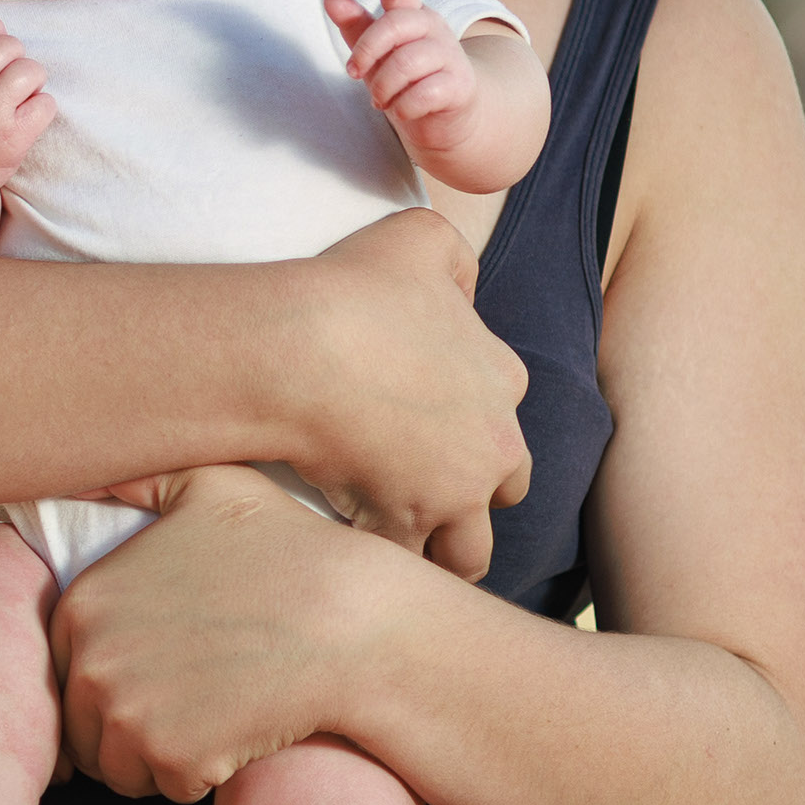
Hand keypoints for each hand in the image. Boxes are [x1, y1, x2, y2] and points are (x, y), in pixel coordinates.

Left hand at [51, 464, 443, 800]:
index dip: (118, 675)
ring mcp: (126, 716)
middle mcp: (90, 662)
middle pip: (86, 726)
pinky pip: (165, 790)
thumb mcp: (206, 486)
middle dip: (130, 723)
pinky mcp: (170, 761)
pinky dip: (197, 776)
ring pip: (119, 767)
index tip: (167, 664)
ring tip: (213, 714)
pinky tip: (235, 734)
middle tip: (195, 696)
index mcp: (83, 603)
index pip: (68, 669)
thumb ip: (136, 477)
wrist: (349, 622)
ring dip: (158, 757)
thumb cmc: (287, 551)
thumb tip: (83, 468)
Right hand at [267, 214, 529, 577]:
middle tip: (420, 488)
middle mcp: (493, 445)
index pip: (504, 413)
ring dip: (441, 546)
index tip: (422, 422)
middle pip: (505, 489)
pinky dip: (384, 560)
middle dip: (471, 493)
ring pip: (469, 550)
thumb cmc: (352, 290)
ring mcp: (452, 495)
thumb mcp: (421, 239)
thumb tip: (462, 292)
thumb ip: (456, 261)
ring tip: (401, 542)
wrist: (299, 351)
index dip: (465, 419)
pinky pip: (406, 565)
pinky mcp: (403, 528)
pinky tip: (354, 547)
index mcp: (502, 379)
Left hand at [329, 0, 477, 156]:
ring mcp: (450, 55)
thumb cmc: (405, 78)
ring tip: (380, 100)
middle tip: (353, 73)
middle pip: (395, 25)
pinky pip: (423, 93)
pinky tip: (400, 110)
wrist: (445, 116)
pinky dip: (403, 107)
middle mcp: (434, 28)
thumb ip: (355, 25)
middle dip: (366, 51)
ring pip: (406, 63)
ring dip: (383, 87)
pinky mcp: (459, 85)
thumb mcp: (376, 51)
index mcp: (412, 14)